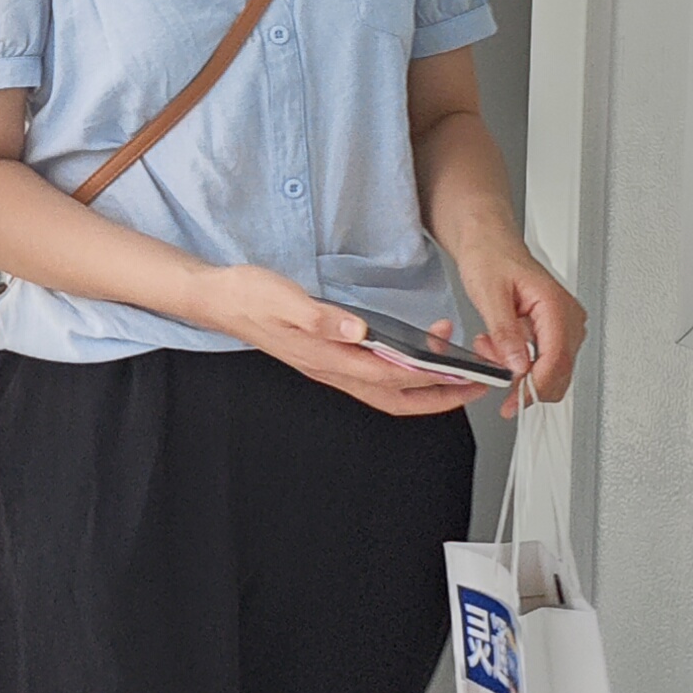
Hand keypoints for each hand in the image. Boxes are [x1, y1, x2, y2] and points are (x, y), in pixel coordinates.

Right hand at [190, 262, 482, 416]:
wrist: (219, 299)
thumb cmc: (248, 296)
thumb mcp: (282, 298)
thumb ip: (321, 317)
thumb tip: (360, 331)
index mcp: (324, 356)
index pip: (388, 378)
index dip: (428, 380)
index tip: (461, 377)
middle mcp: (330, 367)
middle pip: (394, 396)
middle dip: (438, 396)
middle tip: (473, 386)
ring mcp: (329, 364)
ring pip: (385, 389)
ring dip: (422, 384)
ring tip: (452, 367)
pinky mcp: (327, 354)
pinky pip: (372, 375)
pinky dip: (399, 370)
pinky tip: (411, 353)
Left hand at [453, 241, 586, 408]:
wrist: (488, 241)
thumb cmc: (489, 256)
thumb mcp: (488, 293)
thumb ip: (505, 331)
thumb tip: (518, 364)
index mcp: (554, 304)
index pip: (556, 360)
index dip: (535, 386)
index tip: (514, 400)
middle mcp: (566, 316)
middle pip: (558, 371)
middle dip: (524, 379)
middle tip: (493, 370)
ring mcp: (563, 323)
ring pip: (551, 369)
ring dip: (519, 370)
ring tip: (491, 347)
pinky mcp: (553, 329)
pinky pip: (543, 358)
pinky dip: (519, 361)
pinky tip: (498, 346)